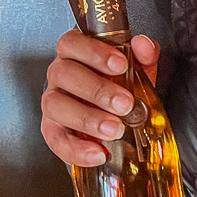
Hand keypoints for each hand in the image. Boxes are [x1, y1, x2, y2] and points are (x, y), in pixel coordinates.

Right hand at [41, 29, 160, 166]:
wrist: (115, 114)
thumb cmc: (120, 83)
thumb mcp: (136, 67)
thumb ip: (143, 54)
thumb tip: (144, 45)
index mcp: (75, 53)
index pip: (72, 43)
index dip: (94, 52)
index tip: (121, 64)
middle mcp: (59, 74)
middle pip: (64, 74)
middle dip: (97, 90)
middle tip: (124, 104)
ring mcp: (53, 102)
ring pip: (56, 105)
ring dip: (87, 118)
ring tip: (115, 129)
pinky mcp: (52, 129)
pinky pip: (56, 139)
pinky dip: (77, 149)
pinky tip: (99, 153)